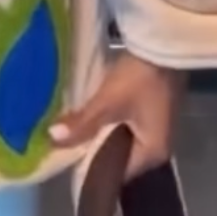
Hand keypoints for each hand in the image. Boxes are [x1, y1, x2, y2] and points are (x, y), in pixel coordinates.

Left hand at [49, 52, 185, 177]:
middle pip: (119, 155)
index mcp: (152, 153)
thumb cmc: (139, 79)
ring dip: (101, 130)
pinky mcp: (153, 108)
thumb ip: (83, 124)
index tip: (65, 156)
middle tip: (64, 139)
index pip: (117, 172)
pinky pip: (127, 122)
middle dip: (93, 146)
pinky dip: (110, 118)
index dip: (90, 165)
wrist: (163, 43)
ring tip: (73, 125)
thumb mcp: (108, 102)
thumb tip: (52, 140)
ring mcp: (157, 126)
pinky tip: (93, 108)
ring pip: (121, 136)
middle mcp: (159, 145)